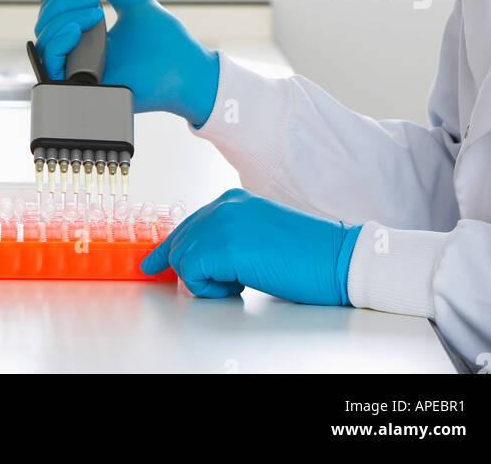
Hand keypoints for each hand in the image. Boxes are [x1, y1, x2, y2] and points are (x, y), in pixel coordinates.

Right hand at [34, 0, 219, 125]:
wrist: (185, 71)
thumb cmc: (166, 42)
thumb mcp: (133, 3)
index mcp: (89, 35)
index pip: (54, 11)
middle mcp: (79, 53)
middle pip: (45, 21)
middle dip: (63, 0)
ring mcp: (78, 70)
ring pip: (44, 38)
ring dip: (63, 17)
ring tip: (96, 13)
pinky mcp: (80, 87)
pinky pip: (49, 63)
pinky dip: (57, 41)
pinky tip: (77, 31)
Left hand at [140, 188, 361, 303]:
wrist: (337, 259)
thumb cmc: (307, 255)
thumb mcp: (260, 238)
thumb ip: (230, 241)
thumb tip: (205, 262)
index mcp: (233, 202)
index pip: (189, 225)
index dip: (170, 248)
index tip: (153, 263)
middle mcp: (224, 207)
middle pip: (181, 242)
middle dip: (189, 270)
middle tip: (211, 288)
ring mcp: (223, 224)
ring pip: (183, 259)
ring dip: (206, 281)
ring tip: (240, 284)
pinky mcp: (225, 246)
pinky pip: (192, 273)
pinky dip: (209, 289)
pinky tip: (238, 287)